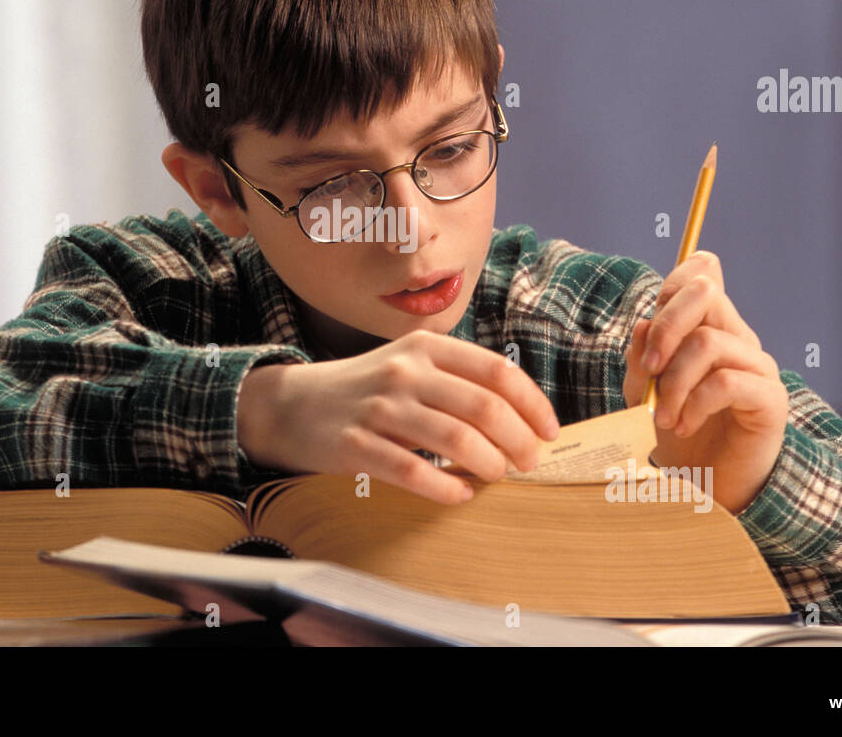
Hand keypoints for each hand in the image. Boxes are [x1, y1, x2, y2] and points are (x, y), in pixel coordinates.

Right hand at [237, 330, 560, 504]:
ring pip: (455, 439)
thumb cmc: (365, 389)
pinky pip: (413, 472)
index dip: (532, 403)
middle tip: (529, 463)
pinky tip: (459, 494)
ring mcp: (379, 407)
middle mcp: (405, 371)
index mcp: (425, 347)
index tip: (549, 432)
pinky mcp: (356, 444)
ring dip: (489, 464)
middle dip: (518, 440)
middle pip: (484, 407)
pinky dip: (446, 487)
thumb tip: (520, 417)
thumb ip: (456, 380)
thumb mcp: (409, 364)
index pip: (497, 371)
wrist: (291, 405)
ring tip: (497, 476)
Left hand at [622, 250, 789, 513]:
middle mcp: (738, 338)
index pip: (700, 277)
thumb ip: (643, 357)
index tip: (648, 325)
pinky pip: (726, 382)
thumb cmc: (679, 432)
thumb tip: (644, 325)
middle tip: (649, 369)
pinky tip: (683, 426)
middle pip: (706, 294)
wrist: (710, 485)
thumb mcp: (647, 391)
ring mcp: (757, 366)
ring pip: (708, 342)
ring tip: (663, 418)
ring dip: (674, 382)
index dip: (675, 281)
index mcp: (709, 328)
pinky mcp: (769, 398)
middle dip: (666, 327)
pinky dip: (694, 404)